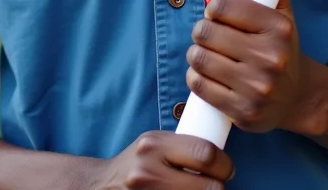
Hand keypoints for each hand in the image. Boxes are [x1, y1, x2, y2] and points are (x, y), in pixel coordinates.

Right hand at [85, 131, 233, 188]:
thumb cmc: (135, 163)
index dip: (224, 164)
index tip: (225, 168)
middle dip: (218, 185)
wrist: (102, 186)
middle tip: (215, 183)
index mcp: (153, 145)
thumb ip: (182, 145)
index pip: (206, 153)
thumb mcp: (153, 143)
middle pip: (209, 186)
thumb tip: (221, 155)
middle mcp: (149, 172)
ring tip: (197, 189)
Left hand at [184, 0, 313, 133]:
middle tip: (210, 36)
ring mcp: (258, 88)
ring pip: (199, 59)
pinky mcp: (244, 112)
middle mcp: (271, 58)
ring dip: (197, 55)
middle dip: (202, 32)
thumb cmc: (278, 45)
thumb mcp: (271, 9)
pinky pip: (199, 86)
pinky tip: (210, 76)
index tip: (218, 14)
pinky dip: (197, 78)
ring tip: (209, 55)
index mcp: (279, 27)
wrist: (298, 96)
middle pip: (206, 33)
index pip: (221, 6)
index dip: (213, 8)